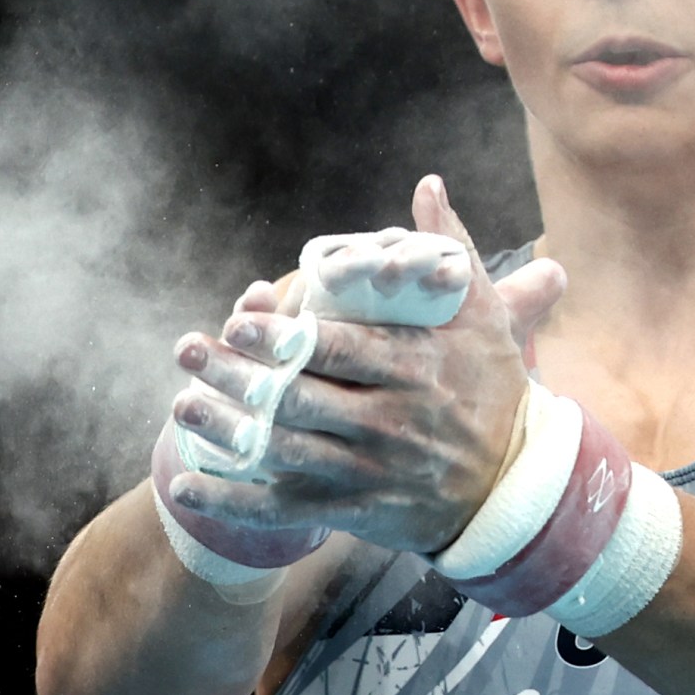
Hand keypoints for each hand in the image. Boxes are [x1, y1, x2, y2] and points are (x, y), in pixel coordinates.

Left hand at [164, 175, 567, 552]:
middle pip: (299, 398)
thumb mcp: (484, 317)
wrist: (512, 488)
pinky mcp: (355, 510)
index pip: (338, 351)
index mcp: (415, 368)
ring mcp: (369, 470)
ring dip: (227, 431)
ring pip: (285, 451)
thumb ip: (450, 250)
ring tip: (182, 406)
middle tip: (189, 351)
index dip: (282, 338)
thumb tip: (428, 183)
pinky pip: (284, 510)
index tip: (237, 322)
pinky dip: (232, 501)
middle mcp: (389, 420)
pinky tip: (185, 486)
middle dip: (238, 376)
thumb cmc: (495, 391)